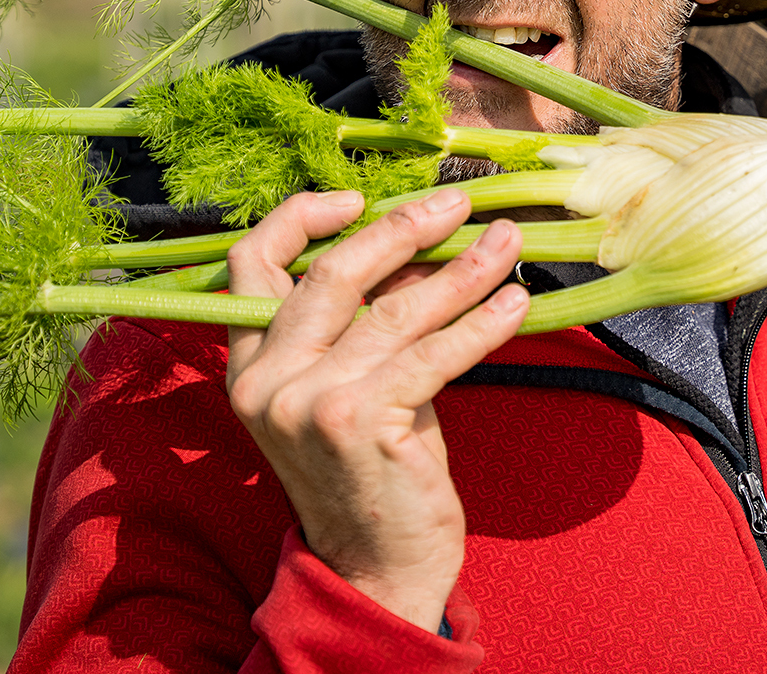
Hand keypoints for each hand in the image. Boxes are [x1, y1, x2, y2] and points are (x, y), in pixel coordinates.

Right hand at [224, 188, 527, 629]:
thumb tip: (423, 244)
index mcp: (250, 365)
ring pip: (395, 310)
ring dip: (462, 270)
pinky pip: (434, 354)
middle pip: (333, 273)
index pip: (250, 264)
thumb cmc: (372, 472)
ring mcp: (308, 402)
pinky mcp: (358, 422)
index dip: (301, 218)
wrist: (375, 568)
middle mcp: (266, 380)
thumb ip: (369, 321)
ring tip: (508, 244)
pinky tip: (517, 303)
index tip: (357, 198)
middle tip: (459, 204)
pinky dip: (482, 323)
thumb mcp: (356, 385)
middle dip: (403, 229)